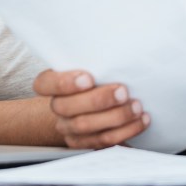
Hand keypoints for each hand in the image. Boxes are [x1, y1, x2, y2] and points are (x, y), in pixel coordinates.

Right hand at [33, 69, 149, 148]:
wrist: (95, 102)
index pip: (44, 84)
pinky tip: (140, 120)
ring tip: (136, 107)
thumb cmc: (98, 75)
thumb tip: (119, 42)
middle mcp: (57, 107)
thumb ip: (96, 59)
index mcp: (52, 83)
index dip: (64, 83)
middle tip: (123, 92)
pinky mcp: (85, 143)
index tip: (89, 78)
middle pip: (68, 108)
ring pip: (86, 126)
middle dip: (99, 100)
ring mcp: (69, 128)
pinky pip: (103, 142)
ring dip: (116, 117)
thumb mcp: (93, 63)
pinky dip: (125, 131)